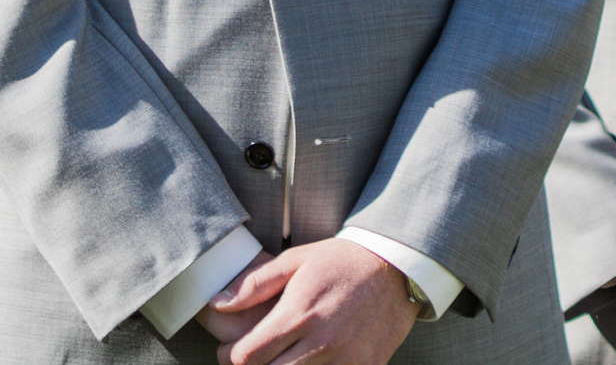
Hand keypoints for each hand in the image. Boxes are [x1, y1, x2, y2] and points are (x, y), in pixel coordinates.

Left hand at [210, 237, 418, 364]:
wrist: (396, 269)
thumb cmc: (342, 262)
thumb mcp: (296, 260)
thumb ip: (255, 284)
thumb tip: (218, 302)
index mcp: (299, 314)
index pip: (247, 356)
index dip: (229, 356)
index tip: (230, 351)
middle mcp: (321, 342)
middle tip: (253, 357)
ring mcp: (345, 360)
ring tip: (280, 358)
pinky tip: (308, 362)